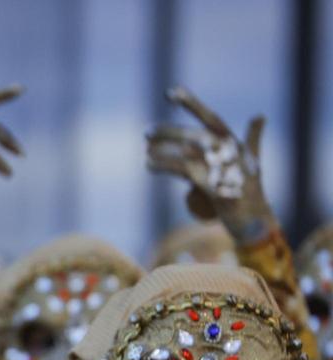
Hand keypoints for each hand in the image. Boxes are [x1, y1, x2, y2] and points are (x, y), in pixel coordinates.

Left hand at [146, 87, 273, 239]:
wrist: (253, 218)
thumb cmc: (251, 187)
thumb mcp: (252, 158)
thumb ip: (253, 137)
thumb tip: (260, 115)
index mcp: (233, 141)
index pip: (210, 118)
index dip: (191, 104)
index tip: (170, 92)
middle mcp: (227, 150)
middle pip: (193, 135)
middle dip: (168, 132)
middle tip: (147, 133)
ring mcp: (220, 167)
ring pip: (185, 151)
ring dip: (162, 149)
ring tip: (146, 150)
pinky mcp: (211, 185)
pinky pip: (181, 170)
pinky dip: (162, 165)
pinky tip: (149, 164)